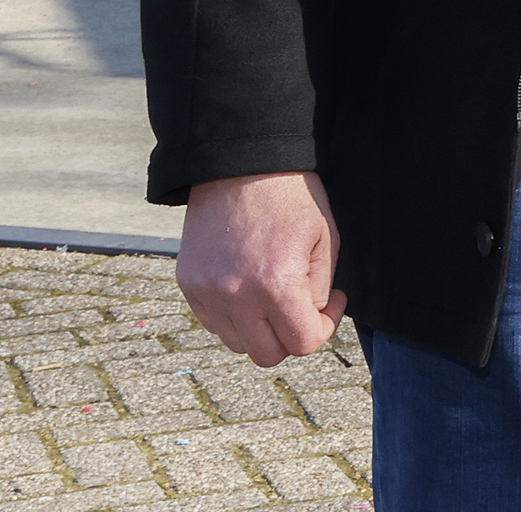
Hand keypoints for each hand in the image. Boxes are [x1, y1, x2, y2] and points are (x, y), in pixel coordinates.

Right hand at [177, 171, 344, 367]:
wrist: (240, 166)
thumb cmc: (291, 198)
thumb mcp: (324, 240)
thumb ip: (319, 290)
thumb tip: (310, 318)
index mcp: (275, 285)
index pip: (302, 343)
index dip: (325, 327)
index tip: (332, 301)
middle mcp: (234, 296)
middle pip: (266, 355)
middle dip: (291, 337)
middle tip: (303, 307)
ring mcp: (206, 292)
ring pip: (236, 343)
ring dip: (260, 329)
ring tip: (274, 294)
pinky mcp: (188, 284)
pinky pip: (213, 322)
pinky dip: (234, 315)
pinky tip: (249, 286)